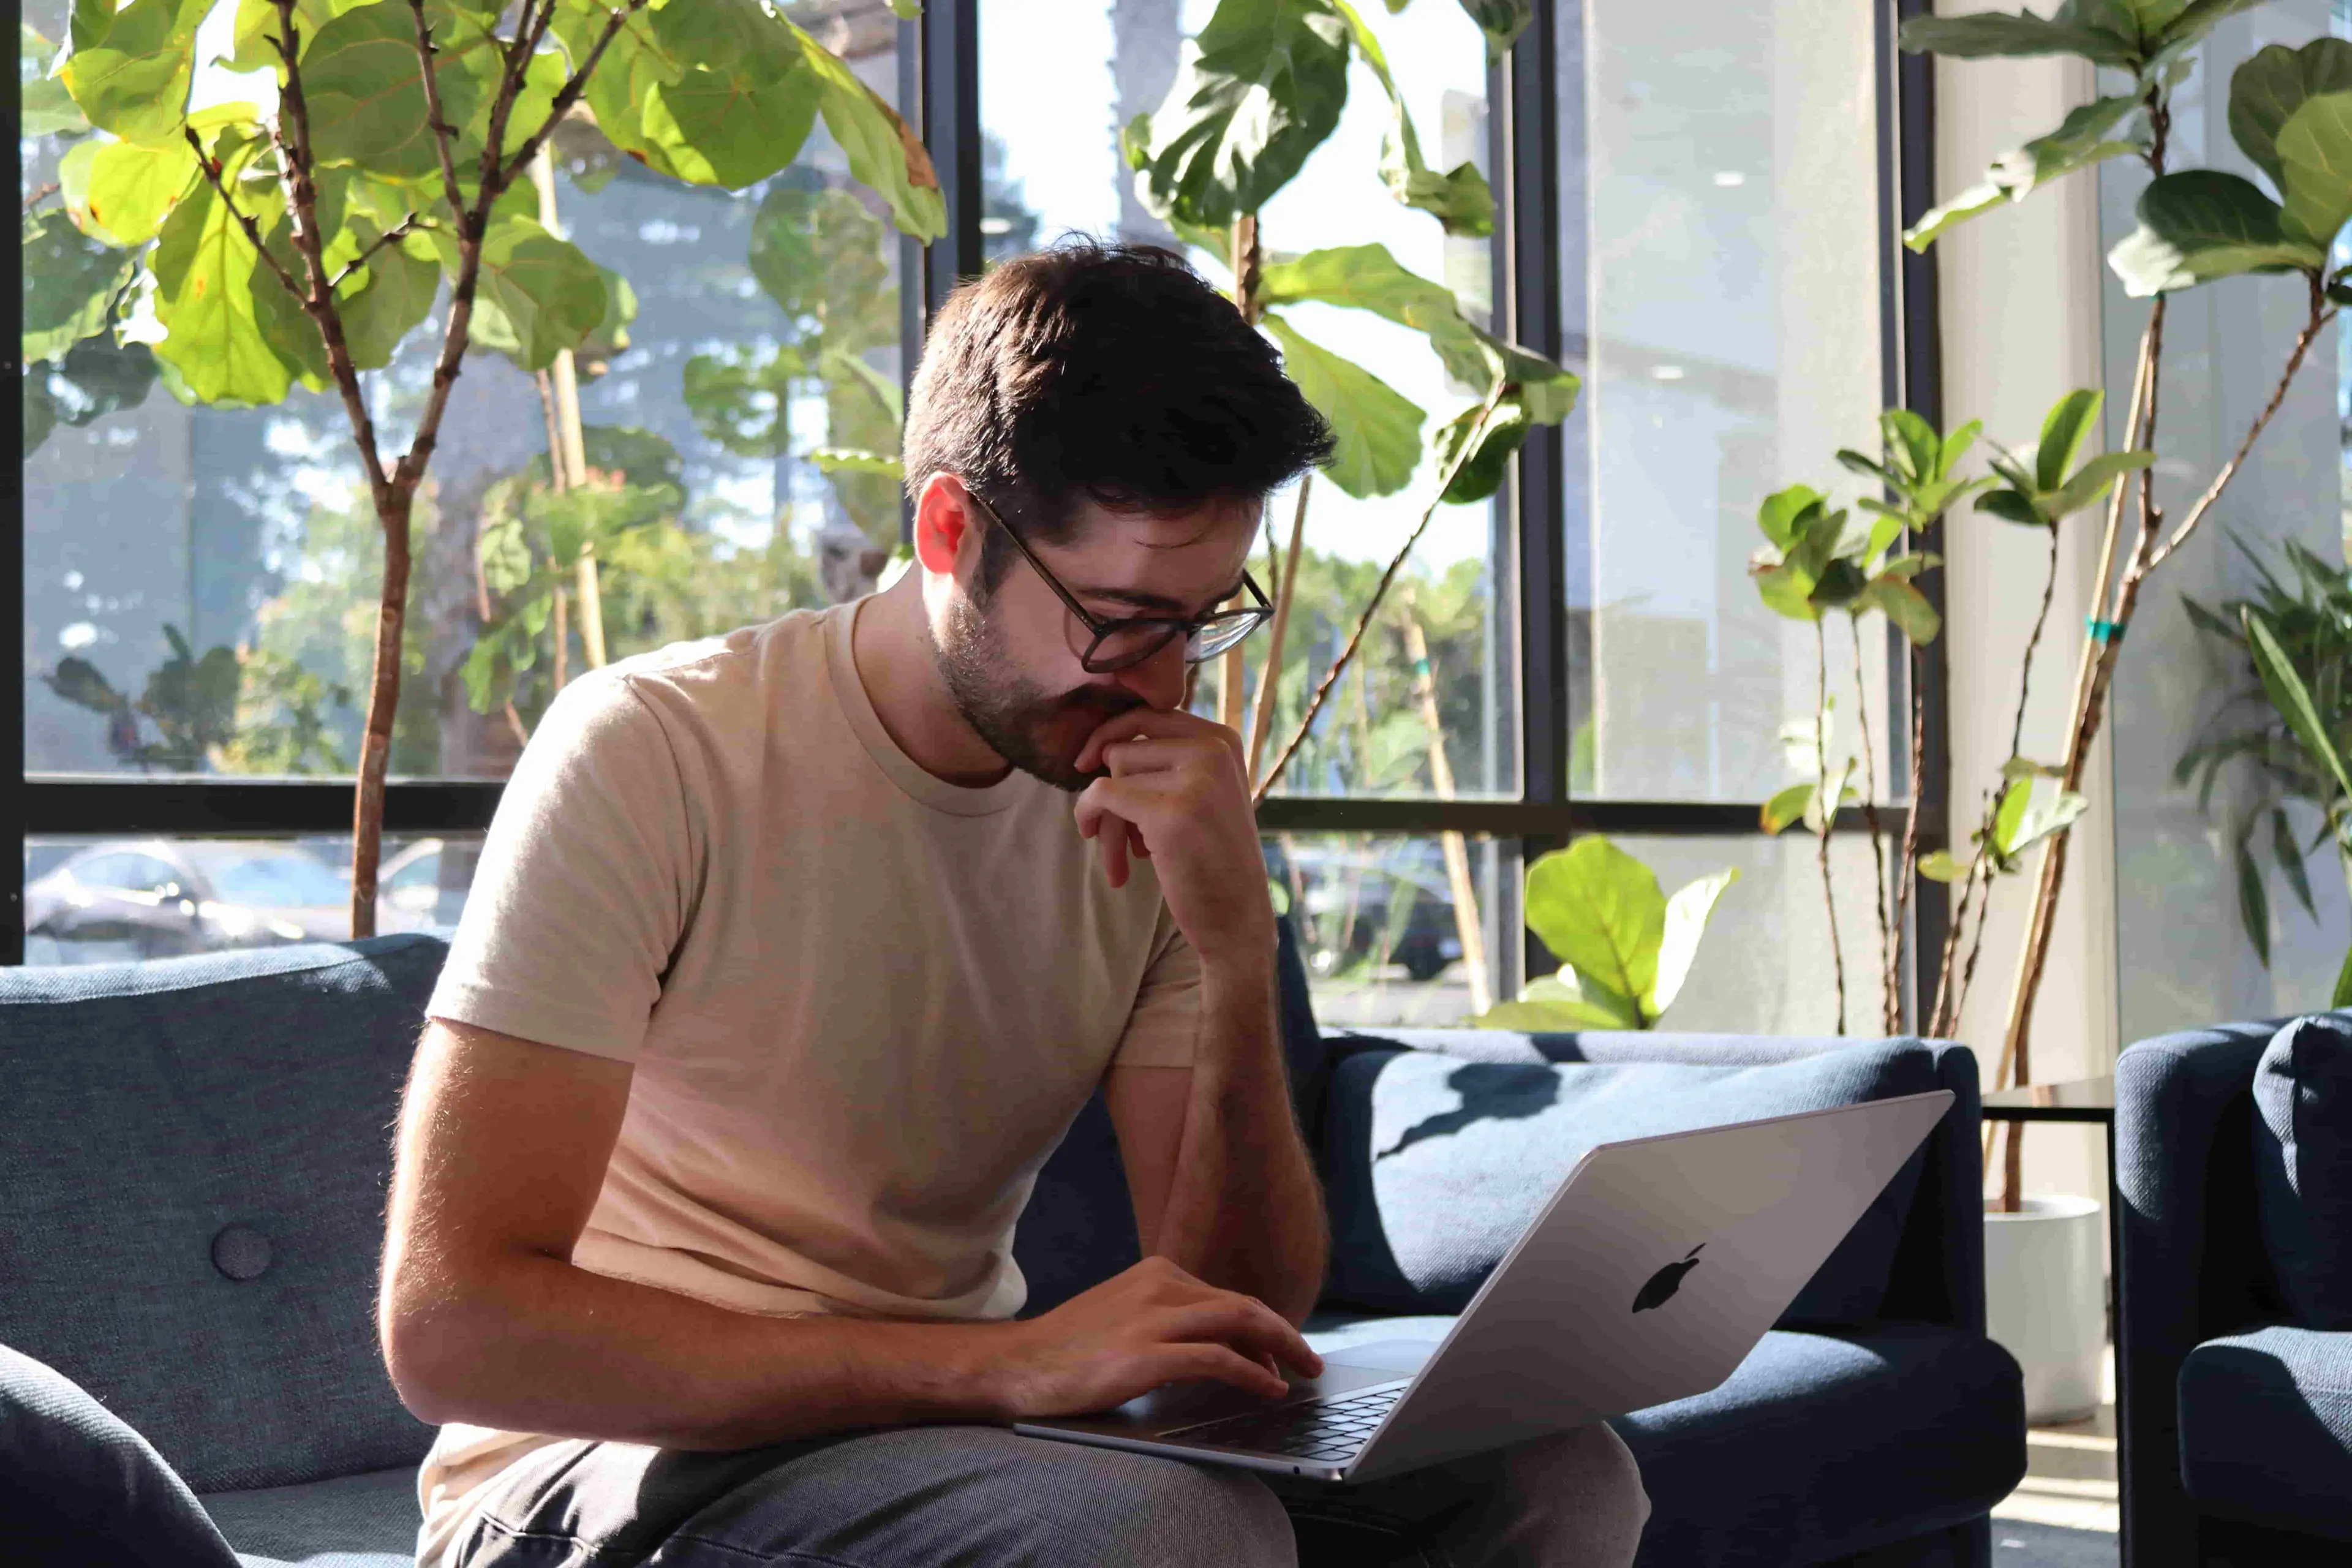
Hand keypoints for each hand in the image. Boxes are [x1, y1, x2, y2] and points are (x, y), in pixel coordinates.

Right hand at [985, 1257, 1322, 1418]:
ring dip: (1281, 1349)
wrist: (1015, 1365)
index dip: (1266, 1326)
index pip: (1228, 1297)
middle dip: (1285, 1335)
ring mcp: (1151, 1319)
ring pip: (1239, 1323)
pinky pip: (1217, 1359)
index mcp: (1156, 1273)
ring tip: (1301, 1375)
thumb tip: (1220, 1344)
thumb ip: (1167, 1319)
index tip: (1284, 1351)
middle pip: (1244, 1305)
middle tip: (1310, 1363)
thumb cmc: (1068, 1349)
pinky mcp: (1144, 1355)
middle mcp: (1158, 1286)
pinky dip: (1252, 1373)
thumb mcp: (1123, 1315)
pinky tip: (1268, 1389)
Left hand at [1072, 708, 1273, 968]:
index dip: (1110, 736)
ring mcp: (1194, 778)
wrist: (1238, 918)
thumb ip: (1171, 762)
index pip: (1148, 716)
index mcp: (1223, 740)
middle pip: (1124, 749)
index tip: (1087, 764)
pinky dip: (1091, 820)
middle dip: (1112, 794)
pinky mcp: (1170, 812)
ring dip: (1109, 822)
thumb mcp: (1205, 794)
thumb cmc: (1213, 860)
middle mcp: (1213, 750)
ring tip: (1127, 859)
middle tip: (1122, 841)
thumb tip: (1100, 745)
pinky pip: (1101, 796)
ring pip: (1112, 776)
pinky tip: (1114, 865)